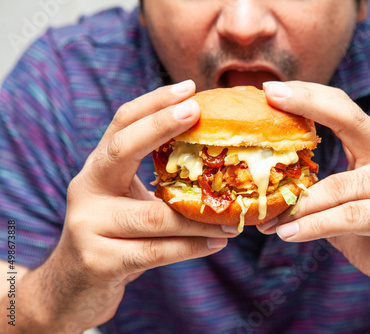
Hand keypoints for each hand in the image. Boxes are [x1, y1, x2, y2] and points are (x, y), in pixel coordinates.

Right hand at [37, 80, 236, 331]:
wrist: (71, 287)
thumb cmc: (113, 236)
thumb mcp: (125, 201)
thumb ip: (155, 182)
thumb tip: (216, 160)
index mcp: (97, 170)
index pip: (121, 123)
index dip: (153, 102)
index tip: (189, 88)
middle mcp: (86, 190)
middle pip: (121, 148)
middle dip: (160, 125)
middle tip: (198, 111)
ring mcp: (88, 226)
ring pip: (153, 215)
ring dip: (200, 215)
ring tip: (235, 213)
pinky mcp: (99, 261)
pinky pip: (156, 251)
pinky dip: (192, 247)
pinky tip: (217, 243)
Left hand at [259, 81, 369, 314]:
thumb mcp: (344, 211)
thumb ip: (316, 197)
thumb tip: (267, 197)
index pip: (343, 110)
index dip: (309, 95)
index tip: (271, 88)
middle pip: (350, 119)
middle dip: (307, 103)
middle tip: (269, 97)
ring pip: (341, 185)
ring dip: (299, 202)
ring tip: (266, 217)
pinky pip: (352, 217)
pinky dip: (316, 226)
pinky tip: (290, 234)